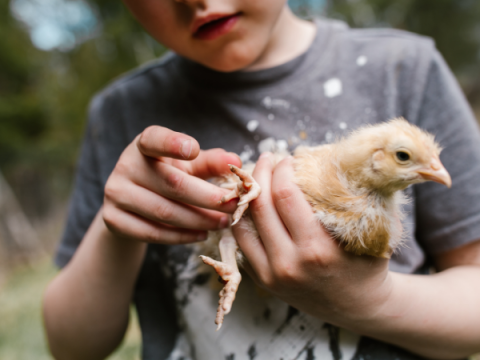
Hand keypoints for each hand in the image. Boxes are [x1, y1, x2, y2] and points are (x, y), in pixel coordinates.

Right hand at [103, 126, 241, 244]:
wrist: (132, 206)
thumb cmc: (167, 178)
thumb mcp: (188, 167)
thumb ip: (210, 163)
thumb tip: (236, 162)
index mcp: (144, 145)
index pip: (154, 139)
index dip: (172, 143)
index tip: (194, 149)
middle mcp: (125, 166)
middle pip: (172, 183)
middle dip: (208, 197)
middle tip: (233, 206)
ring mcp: (115, 193)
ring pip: (165, 212)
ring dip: (200, 220)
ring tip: (224, 223)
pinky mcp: (113, 220)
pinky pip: (153, 233)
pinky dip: (182, 237)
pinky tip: (201, 234)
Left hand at [233, 153, 391, 326]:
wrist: (360, 308)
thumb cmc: (368, 264)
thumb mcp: (370, 231)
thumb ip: (352, 199)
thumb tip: (331, 158)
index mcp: (317, 248)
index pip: (285, 195)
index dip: (282, 169)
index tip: (288, 158)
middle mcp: (289, 263)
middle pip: (260, 205)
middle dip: (260, 174)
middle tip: (267, 158)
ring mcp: (272, 275)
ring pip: (242, 223)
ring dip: (246, 194)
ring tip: (255, 176)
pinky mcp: (263, 280)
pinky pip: (242, 242)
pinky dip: (242, 219)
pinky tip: (252, 203)